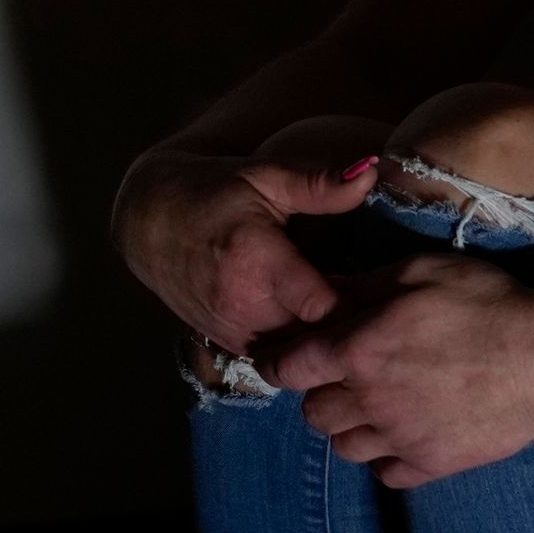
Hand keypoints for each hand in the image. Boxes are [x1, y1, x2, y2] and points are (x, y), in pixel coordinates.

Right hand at [112, 147, 380, 354]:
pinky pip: (279, 360)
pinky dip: (301, 347)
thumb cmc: (211, 192)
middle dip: (352, 330)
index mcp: (258, 264)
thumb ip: (320, 183)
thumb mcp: (265, 177)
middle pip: (318, 342)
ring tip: (350, 318)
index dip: (362, 307)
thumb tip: (372, 172)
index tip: (385, 293)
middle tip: (378, 308)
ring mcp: (234, 332)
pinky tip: (316, 325)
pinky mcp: (228, 345)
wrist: (148, 224)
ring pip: (300, 358)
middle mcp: (244, 307)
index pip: (326, 310)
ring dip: (326, 344)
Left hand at [261, 256, 533, 487]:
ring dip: (350, 428)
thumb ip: (364, 284)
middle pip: (313, 413)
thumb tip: (324, 289)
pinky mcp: (433, 465)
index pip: (289, 368)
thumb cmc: (487, 301)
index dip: (278, 362)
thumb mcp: (420, 270)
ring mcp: (401, 439)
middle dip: (320, 393)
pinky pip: (387, 474)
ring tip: (375, 407)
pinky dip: (387, 458)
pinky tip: (405, 434)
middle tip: (344, 377)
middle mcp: (370, 401)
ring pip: (345, 448)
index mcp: (358, 350)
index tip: (284, 359)